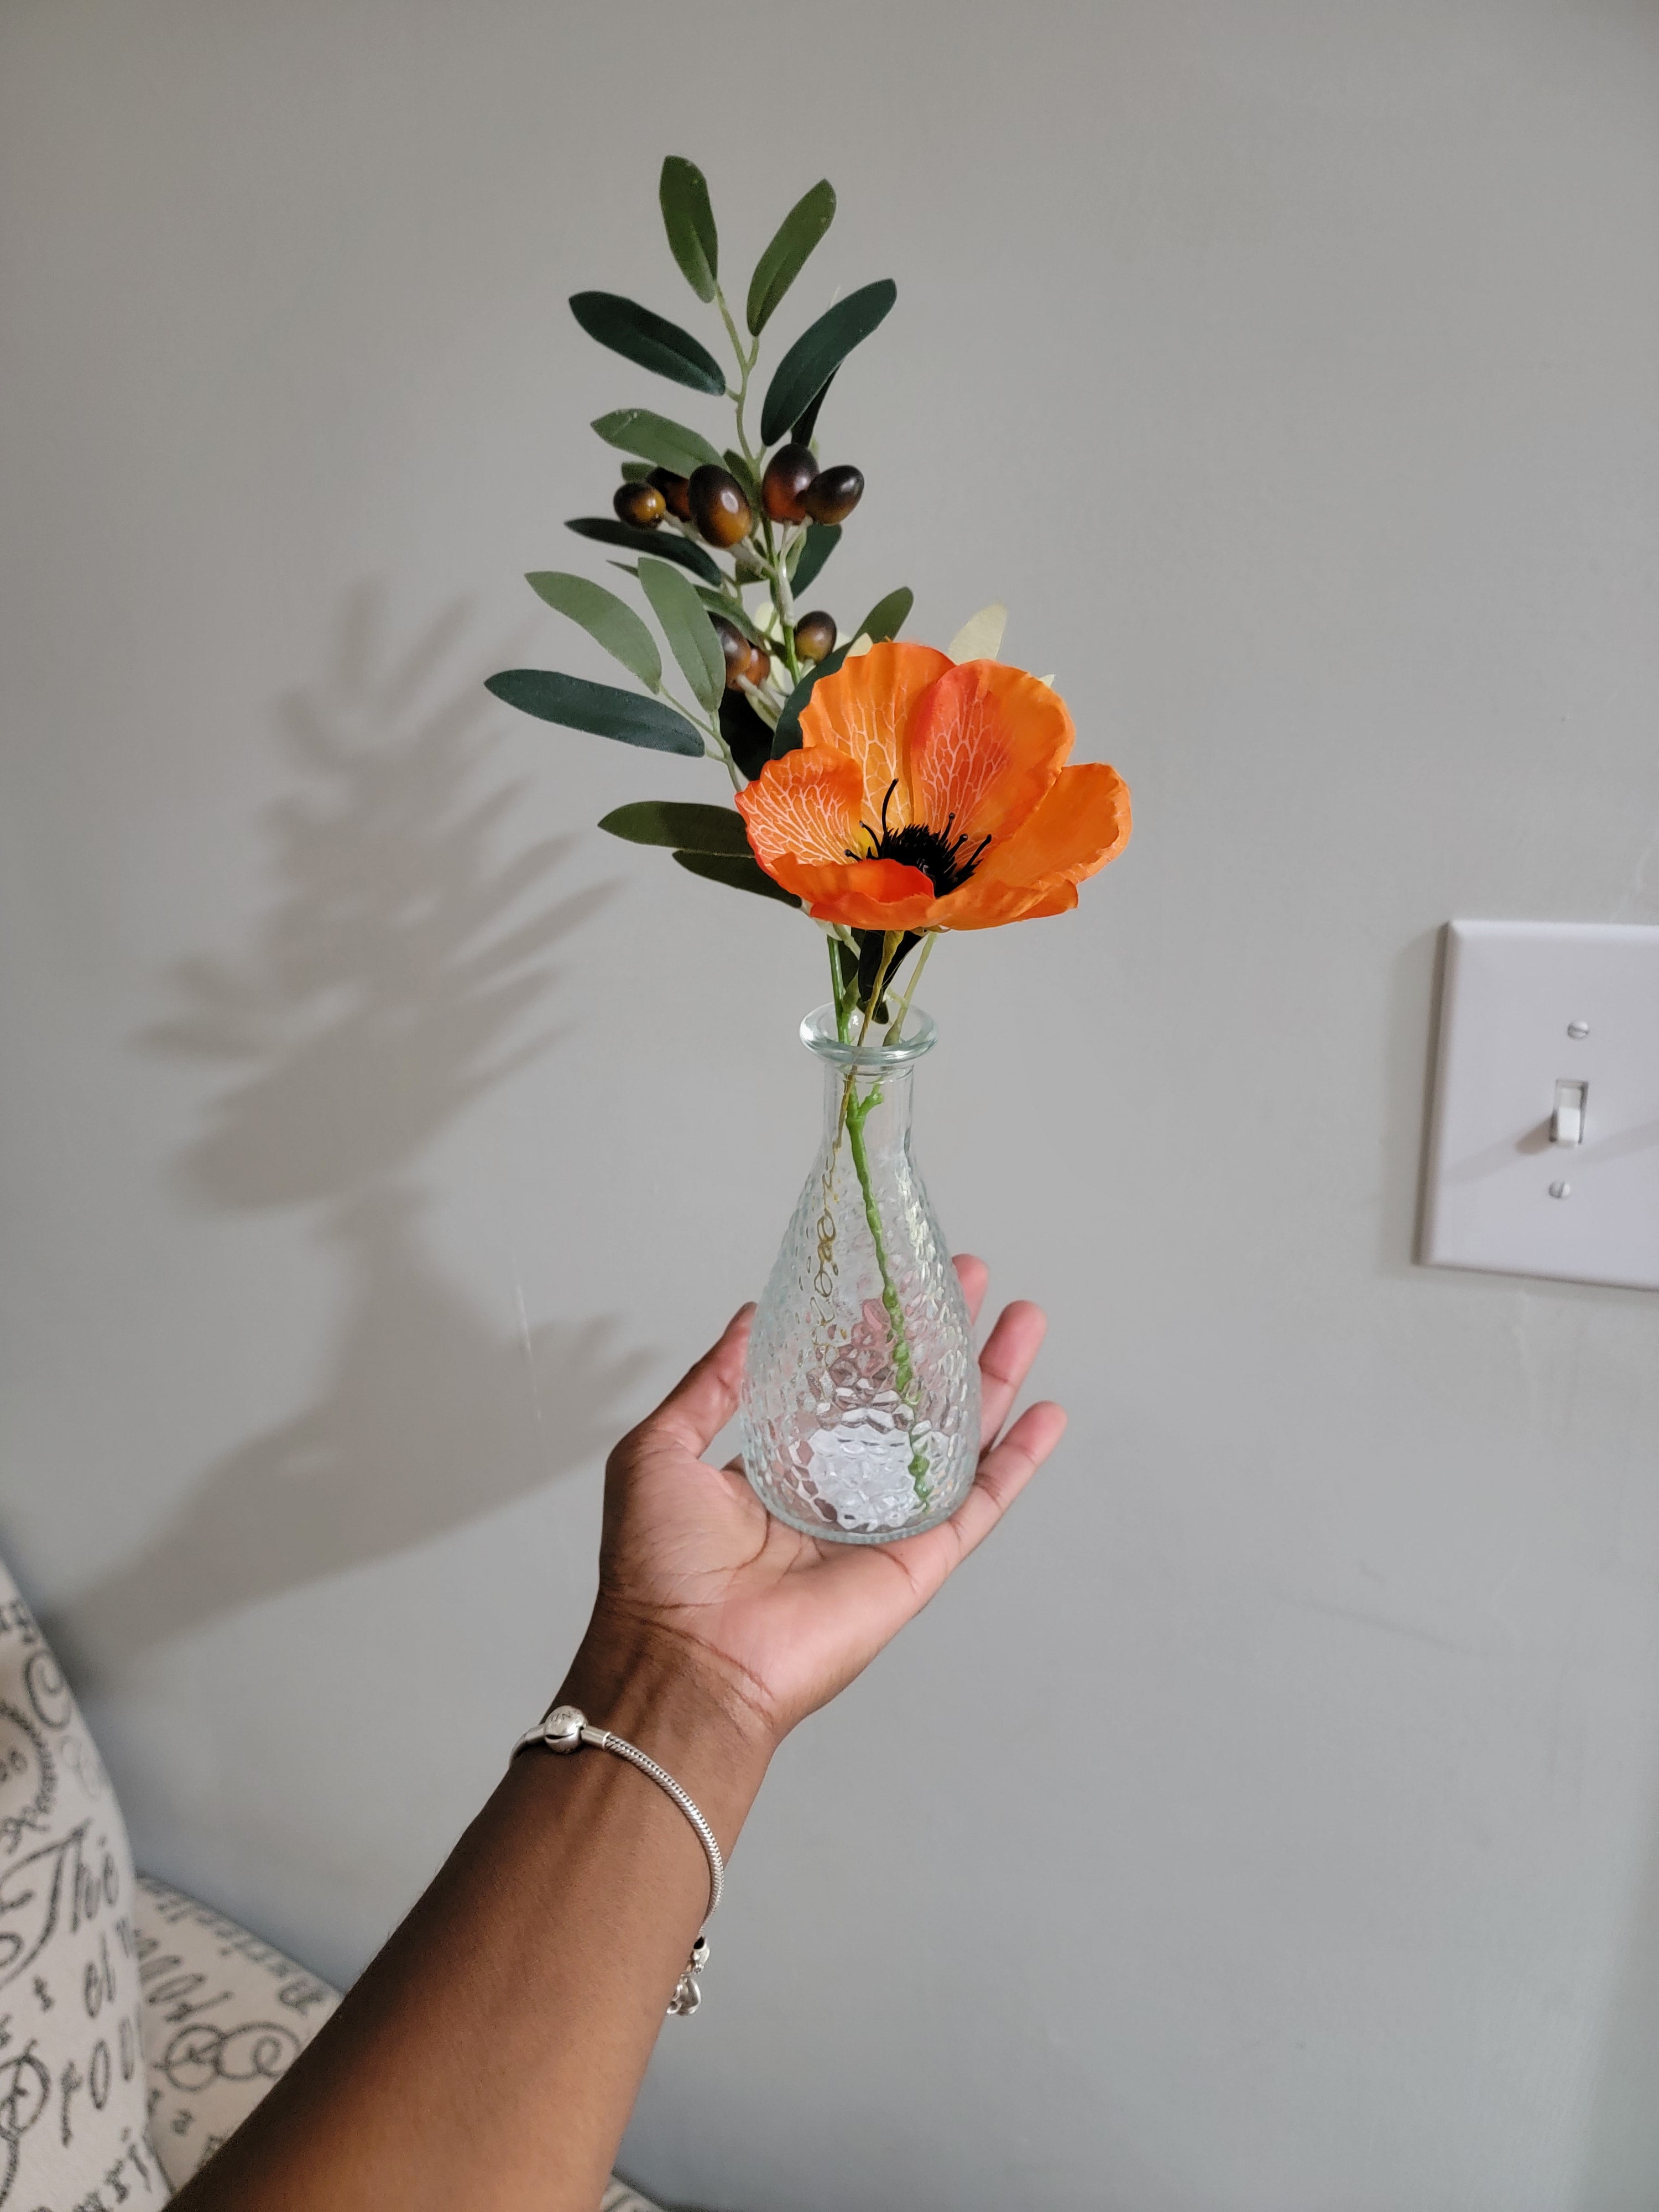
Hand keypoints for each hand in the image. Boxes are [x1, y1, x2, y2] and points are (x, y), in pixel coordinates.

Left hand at [580, 1256, 1064, 1750]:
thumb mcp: (660, 1452)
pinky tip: (1046, 1413)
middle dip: (942, 1337)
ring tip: (1024, 1318)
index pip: (839, 1384)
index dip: (871, 1332)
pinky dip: (1019, 1461)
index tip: (894, 1281)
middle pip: (908, 1399)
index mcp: (778, 1468)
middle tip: (971, 1278)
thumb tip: (750, 1319)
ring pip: (955, 1439)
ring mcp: (885, 1527)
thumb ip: (710, 1385)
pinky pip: (979, 1503)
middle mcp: (838, 1493)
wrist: (689, 1662)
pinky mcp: (920, 1562)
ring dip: (992, 1379)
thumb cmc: (658, 1570)